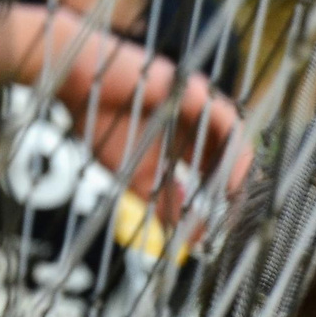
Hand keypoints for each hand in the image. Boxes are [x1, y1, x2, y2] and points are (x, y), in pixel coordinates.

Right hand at [0, 1, 250, 224]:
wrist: (76, 82)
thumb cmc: (100, 119)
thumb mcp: (135, 172)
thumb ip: (160, 199)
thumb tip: (179, 234)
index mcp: (186, 138)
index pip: (216, 170)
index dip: (217, 201)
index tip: (208, 233)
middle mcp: (199, 121)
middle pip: (232, 158)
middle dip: (234, 193)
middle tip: (228, 225)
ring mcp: (201, 105)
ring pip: (236, 143)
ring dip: (239, 178)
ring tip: (232, 208)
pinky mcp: (196, 93)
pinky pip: (228, 125)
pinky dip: (234, 156)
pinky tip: (227, 185)